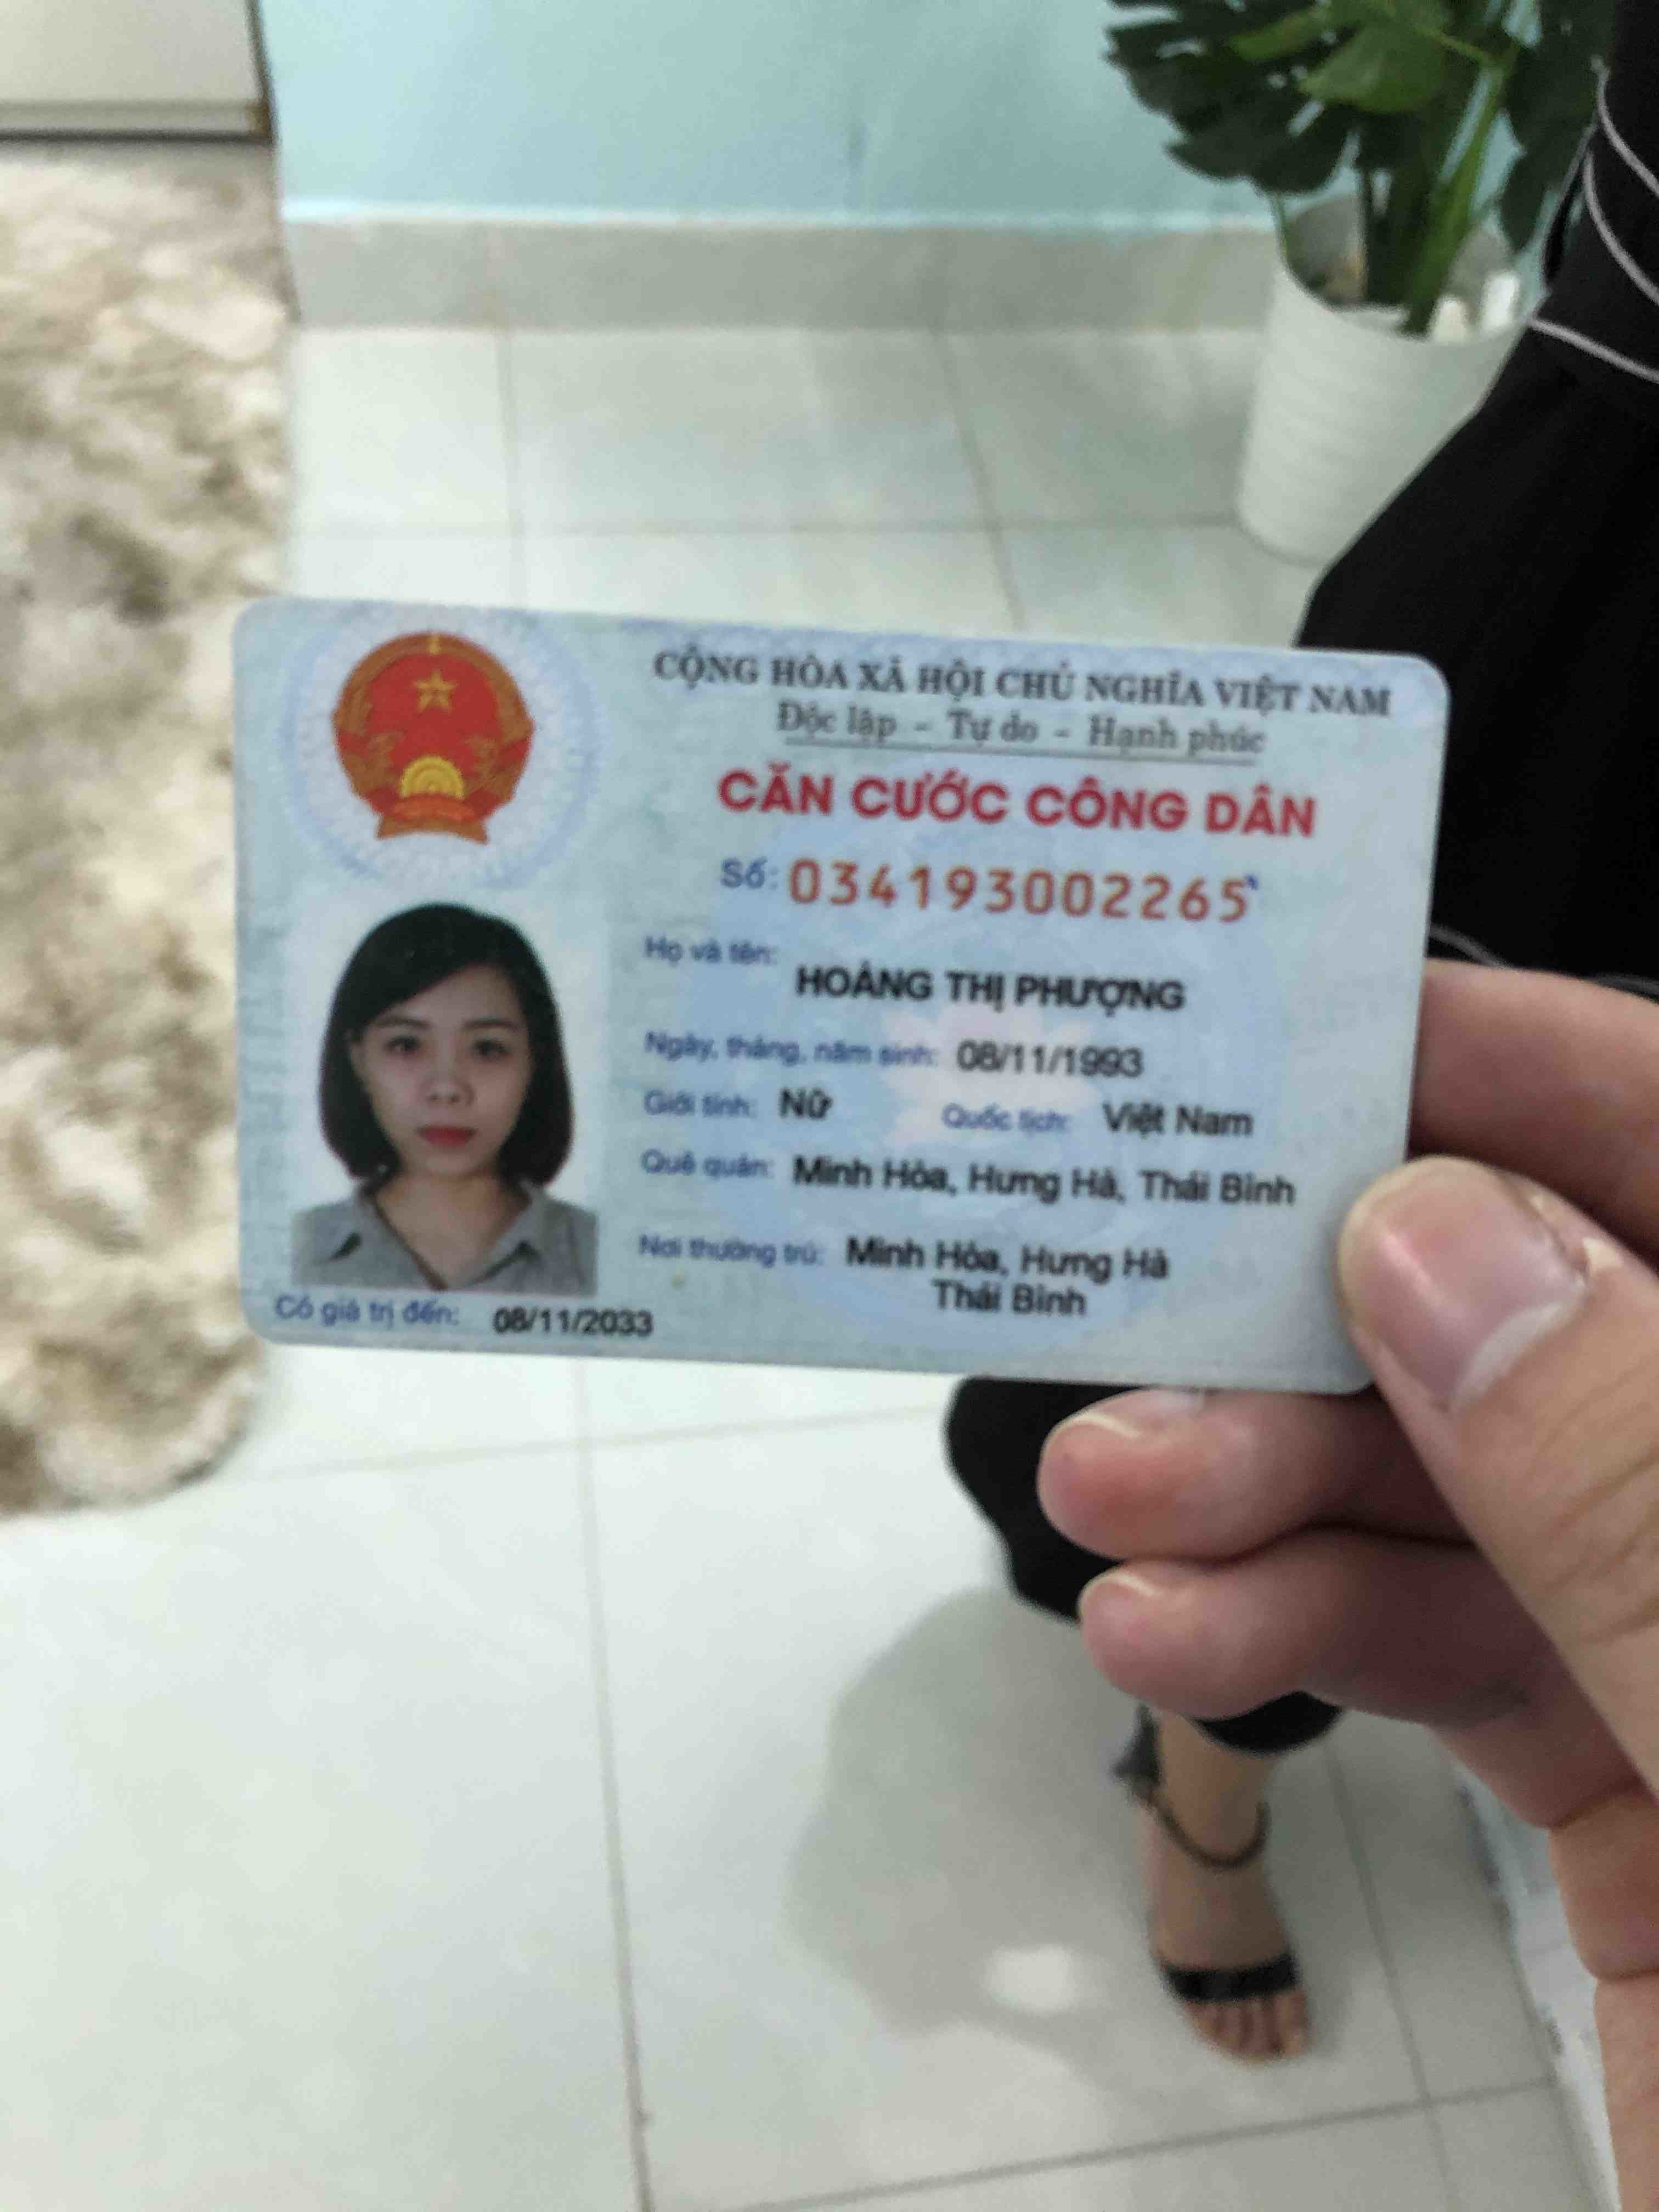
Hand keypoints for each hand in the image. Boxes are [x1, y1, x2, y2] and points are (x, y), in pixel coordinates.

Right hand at [1035, 960, 1658, 2205]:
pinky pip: (1466, 1659)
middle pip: (1592, 1344)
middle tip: (1137, 1321)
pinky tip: (1172, 1643)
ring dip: (1285, 1496)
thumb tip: (1437, 1236)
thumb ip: (1652, 1498)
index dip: (1560, 1085)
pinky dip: (1310, 1639)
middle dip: (1352, 1328)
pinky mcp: (1651, 1804)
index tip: (1336, 1033)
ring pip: (1498, 1503)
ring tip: (1106, 1507)